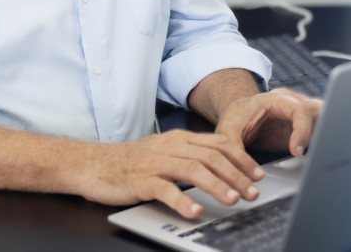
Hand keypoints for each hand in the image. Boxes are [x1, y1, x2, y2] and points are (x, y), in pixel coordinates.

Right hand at [80, 129, 264, 218]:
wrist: (93, 164)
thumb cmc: (130, 161)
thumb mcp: (164, 151)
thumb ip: (190, 154)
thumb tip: (223, 166)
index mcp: (178, 138)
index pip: (217, 143)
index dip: (241, 158)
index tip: (257, 174)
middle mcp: (169, 146)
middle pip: (210, 156)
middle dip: (235, 174)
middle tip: (252, 192)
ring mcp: (154, 162)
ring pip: (192, 169)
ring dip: (216, 185)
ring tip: (232, 200)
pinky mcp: (140, 179)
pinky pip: (164, 189)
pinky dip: (182, 200)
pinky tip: (194, 211)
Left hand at [215, 88, 322, 156]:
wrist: (239, 114)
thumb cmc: (236, 118)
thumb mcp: (228, 132)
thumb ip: (233, 149)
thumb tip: (243, 173)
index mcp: (276, 100)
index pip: (300, 109)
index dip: (302, 130)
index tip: (296, 152)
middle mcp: (294, 103)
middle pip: (320, 110)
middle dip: (323, 130)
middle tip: (319, 153)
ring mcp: (303, 115)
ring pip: (326, 120)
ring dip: (325, 137)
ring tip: (321, 158)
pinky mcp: (306, 129)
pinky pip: (322, 133)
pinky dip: (323, 145)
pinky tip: (319, 160)